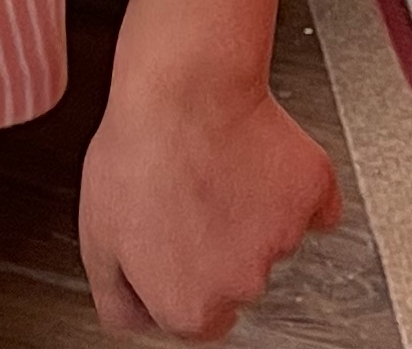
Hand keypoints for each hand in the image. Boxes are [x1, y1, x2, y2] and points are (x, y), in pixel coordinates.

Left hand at [78, 74, 340, 338]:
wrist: (184, 90)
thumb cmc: (138, 155)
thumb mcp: (97, 241)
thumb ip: (120, 299)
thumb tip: (138, 315)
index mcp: (190, 308)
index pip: (200, 321)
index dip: (184, 280)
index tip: (177, 246)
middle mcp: (242, 285)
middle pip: (238, 281)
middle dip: (219, 247)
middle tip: (191, 196)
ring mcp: (283, 240)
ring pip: (271, 239)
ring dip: (250, 212)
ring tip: (216, 167)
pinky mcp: (313, 195)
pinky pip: (311, 204)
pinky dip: (292, 187)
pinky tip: (258, 160)